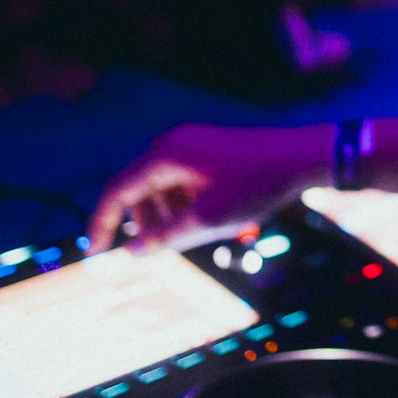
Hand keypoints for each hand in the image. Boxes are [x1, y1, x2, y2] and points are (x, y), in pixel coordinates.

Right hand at [86, 121, 324, 254]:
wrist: (303, 156)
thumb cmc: (256, 185)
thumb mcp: (207, 219)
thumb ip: (165, 236)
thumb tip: (132, 252)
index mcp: (164, 155)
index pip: (117, 191)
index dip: (101, 224)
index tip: (94, 253)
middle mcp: (171, 144)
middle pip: (138, 190)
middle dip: (146, 223)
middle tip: (167, 248)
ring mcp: (190, 144)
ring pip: (161, 188)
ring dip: (167, 215)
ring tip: (198, 231)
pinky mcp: (206, 150)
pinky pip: (180, 181)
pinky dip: (183, 203)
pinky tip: (208, 217)